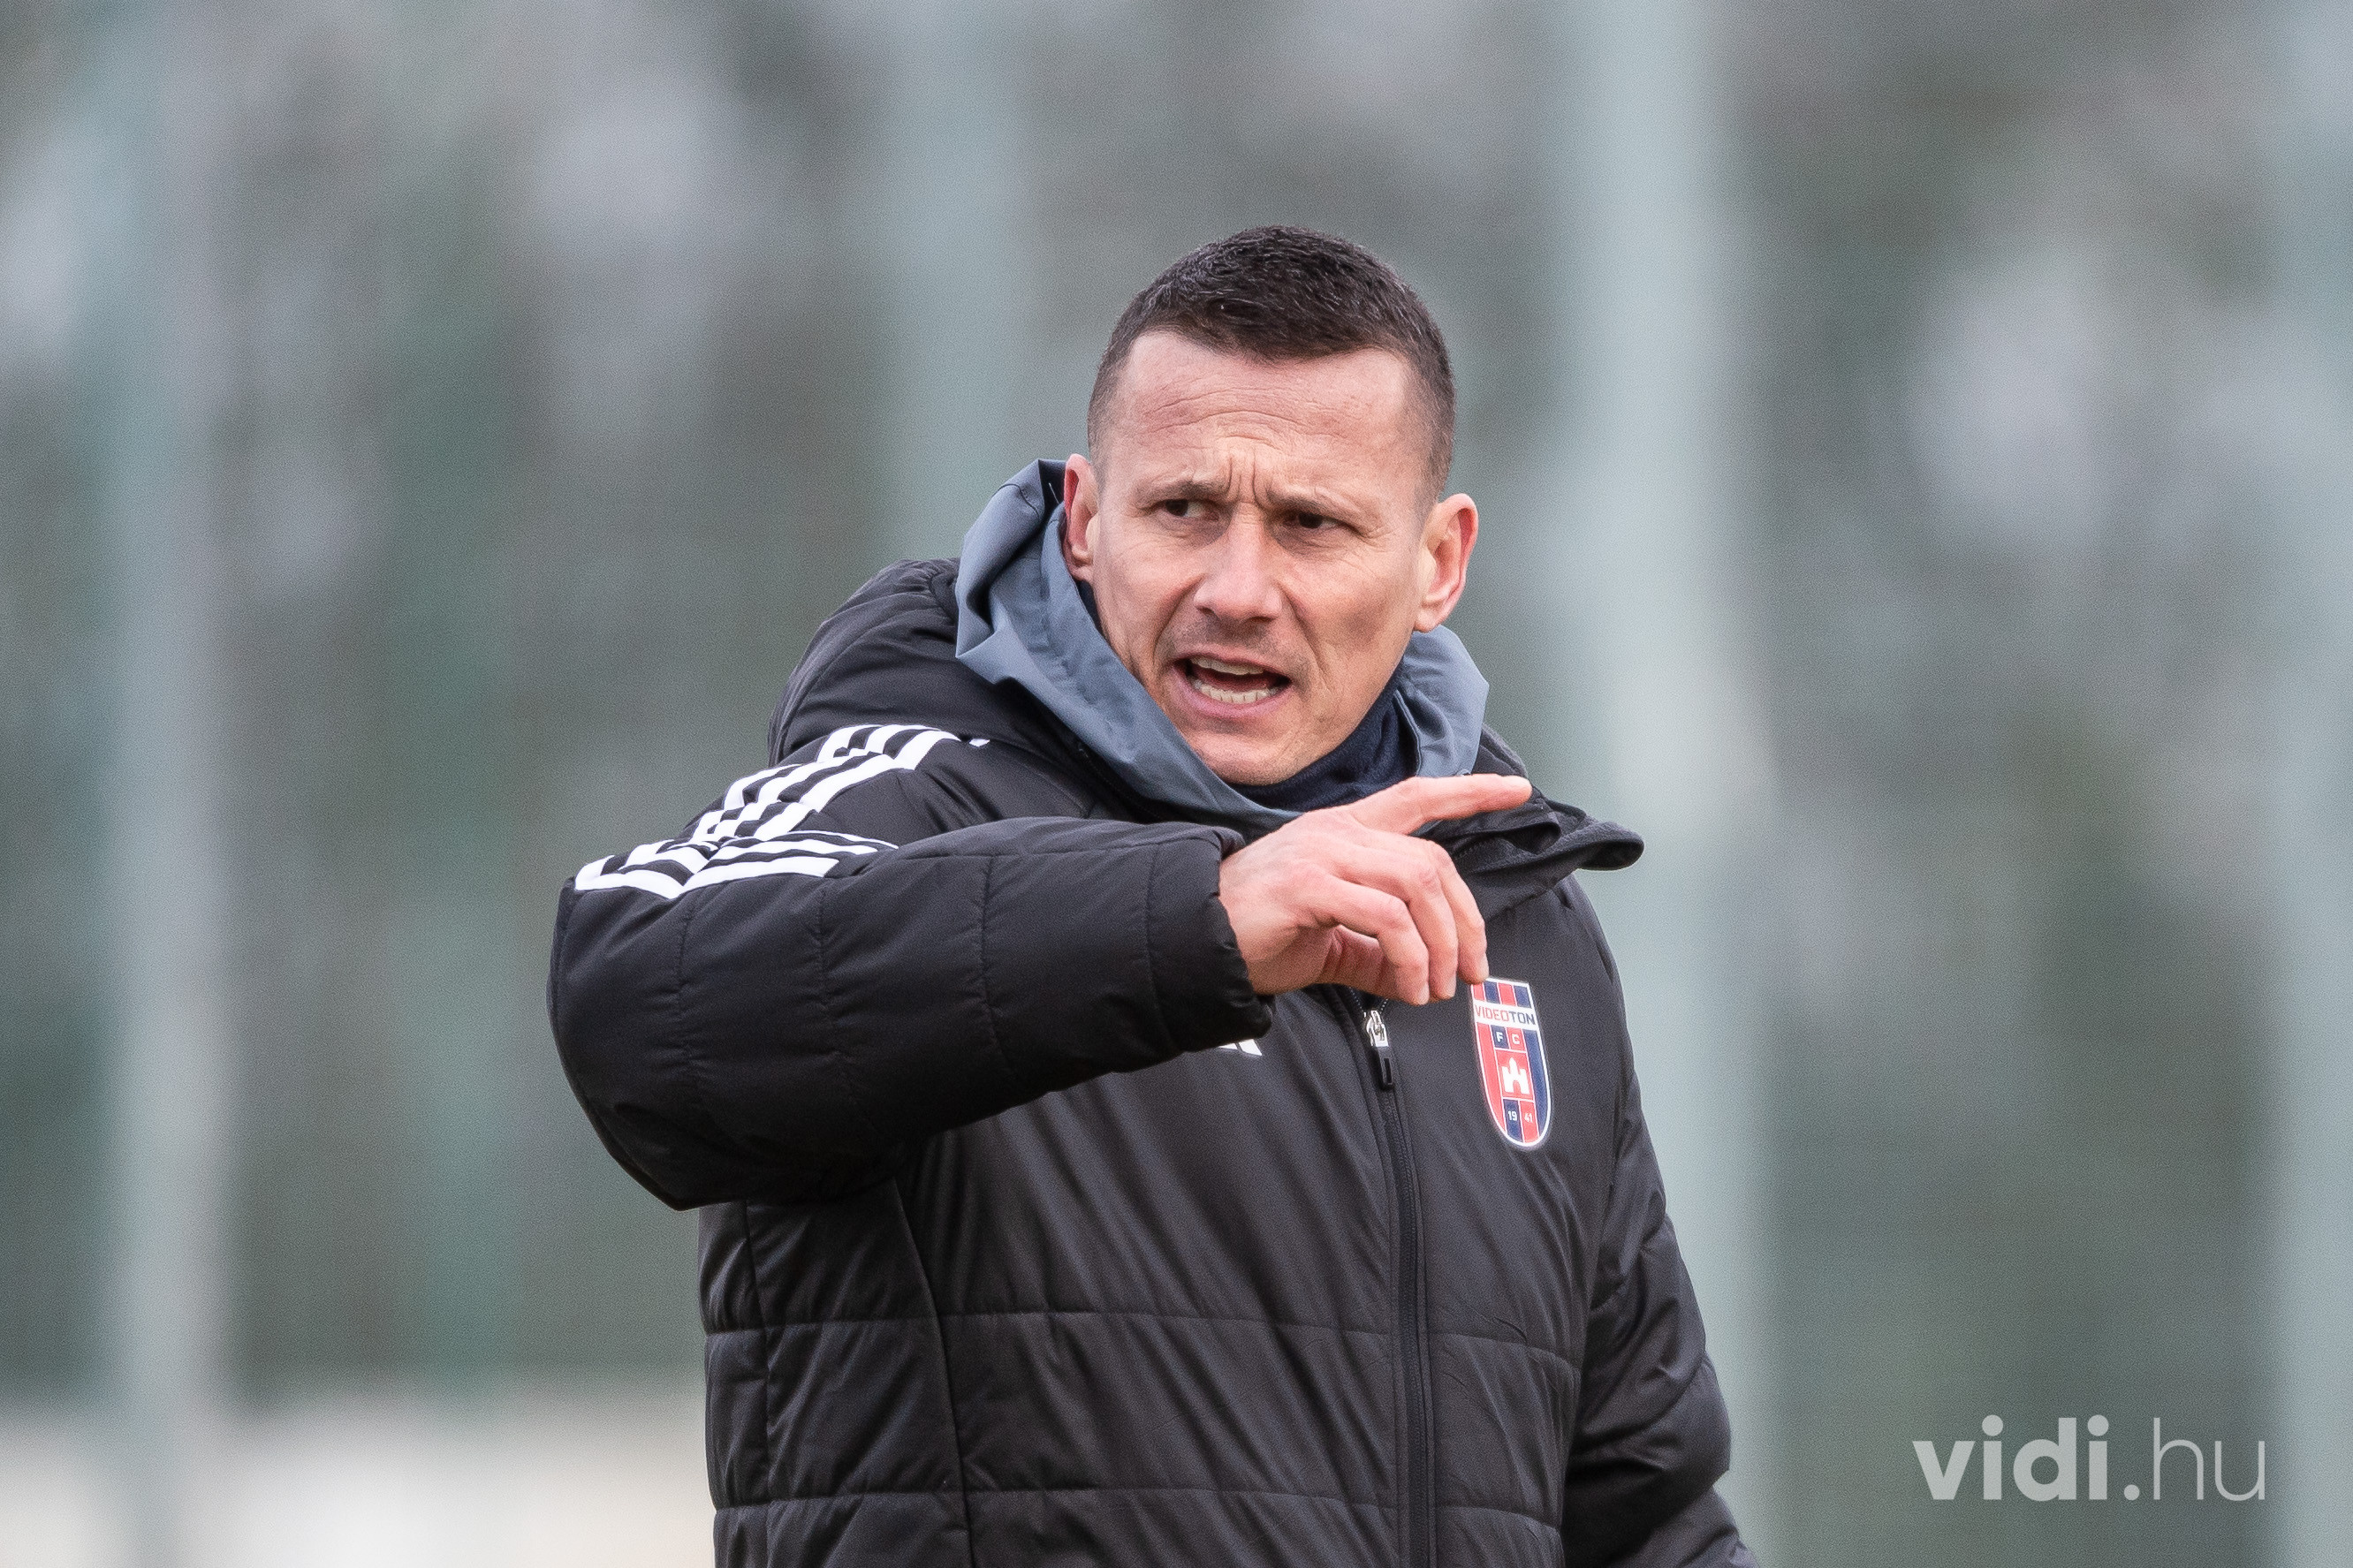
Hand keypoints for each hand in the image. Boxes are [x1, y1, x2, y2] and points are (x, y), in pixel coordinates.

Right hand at [1215, 774, 1533, 1004]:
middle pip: (1432, 861)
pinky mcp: (1308, 885)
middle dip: (1467, 920)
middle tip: (1473, 972)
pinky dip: (1410, 956)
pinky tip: (1407, 986)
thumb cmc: (1255, 935)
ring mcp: (1322, 853)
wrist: (1192, 940)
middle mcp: (1337, 832)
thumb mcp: (1330, 943)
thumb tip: (1423, 981)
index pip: (1417, 797)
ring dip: (1441, 945)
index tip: (1516, 790)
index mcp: (1343, 831)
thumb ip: (1377, 953)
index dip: (1469, 793)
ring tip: (1436, 988)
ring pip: (1417, 886)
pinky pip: (1385, 917)